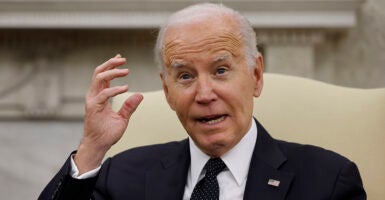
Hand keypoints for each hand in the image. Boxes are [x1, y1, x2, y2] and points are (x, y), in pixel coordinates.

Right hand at [75, 54, 142, 173]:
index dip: (111, 66)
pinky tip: (125, 88)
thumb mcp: (123, 118)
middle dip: (110, 63)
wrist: (99, 145)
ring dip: (112, 72)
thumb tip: (140, 95)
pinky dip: (115, 89)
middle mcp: (94, 95)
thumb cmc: (108, 133)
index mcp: (99, 96)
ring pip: (99, 78)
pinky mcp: (93, 107)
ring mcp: (93, 101)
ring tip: (125, 71)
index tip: (121, 59)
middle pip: (99, 73)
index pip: (103, 76)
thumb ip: (129, 106)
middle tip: (123, 59)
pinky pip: (103, 94)